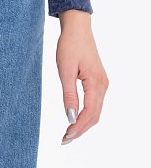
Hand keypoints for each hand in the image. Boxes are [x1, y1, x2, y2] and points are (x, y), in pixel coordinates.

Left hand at [56, 11, 108, 144]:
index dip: (78, 127)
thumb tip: (70, 118)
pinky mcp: (98, 81)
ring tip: (69, 133)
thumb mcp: (65, 69)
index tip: (66, 137)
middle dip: (80, 130)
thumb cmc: (69, 45)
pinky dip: (86, 114)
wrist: (77, 27)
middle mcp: (103, 85)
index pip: (89, 113)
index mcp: (96, 83)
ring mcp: (102, 83)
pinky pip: (94, 103)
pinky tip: (75, 118)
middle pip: (94, 116)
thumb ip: (68, 94)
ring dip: (83, 123)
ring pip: (95, 111)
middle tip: (65, 140)